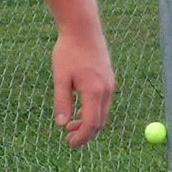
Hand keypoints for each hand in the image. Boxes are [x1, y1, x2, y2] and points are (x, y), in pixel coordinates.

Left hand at [52, 30, 115, 146]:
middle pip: (100, 121)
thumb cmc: (69, 51)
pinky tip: (79, 111)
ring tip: (71, 125)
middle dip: (85, 133)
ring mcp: (110, 84)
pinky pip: (103, 102)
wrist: (83, 29)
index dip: (82, 137)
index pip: (92, 124)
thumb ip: (62, 102)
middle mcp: (107, 90)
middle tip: (68, 138)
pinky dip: (93, 111)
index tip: (69, 143)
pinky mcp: (109, 79)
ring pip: (103, 112)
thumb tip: (61, 124)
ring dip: (89, 122)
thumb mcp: (60, 78)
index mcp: (95, 91)